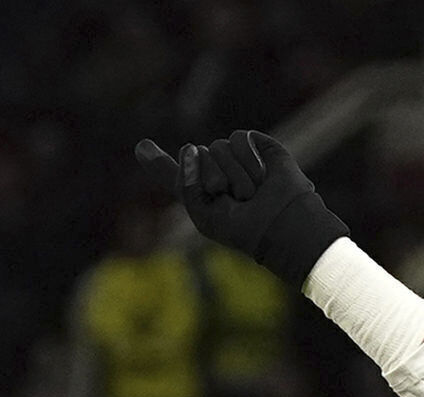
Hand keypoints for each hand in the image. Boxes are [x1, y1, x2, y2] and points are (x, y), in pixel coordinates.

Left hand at [134, 129, 349, 289]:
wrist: (282, 226)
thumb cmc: (245, 230)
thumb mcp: (204, 214)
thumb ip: (185, 184)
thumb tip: (190, 146)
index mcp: (202, 193)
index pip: (177, 174)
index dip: (158, 162)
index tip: (141, 147)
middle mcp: (217, 172)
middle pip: (195, 156)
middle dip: (213, 178)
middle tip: (235, 201)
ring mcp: (236, 158)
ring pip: (217, 147)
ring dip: (235, 175)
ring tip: (252, 193)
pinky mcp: (256, 146)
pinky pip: (238, 139)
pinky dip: (249, 159)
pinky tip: (262, 176)